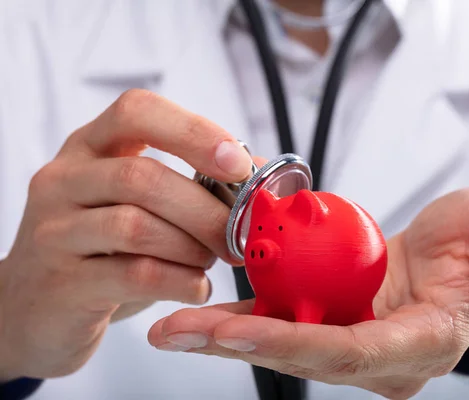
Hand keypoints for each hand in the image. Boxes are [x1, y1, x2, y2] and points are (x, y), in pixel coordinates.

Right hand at [0, 89, 251, 380]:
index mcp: (90, 147)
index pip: (137, 112)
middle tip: (237, 234)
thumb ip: (190, 183)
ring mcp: (55, 231)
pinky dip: (180, 281)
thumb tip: (258, 172)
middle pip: (143, 177)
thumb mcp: (138, 204)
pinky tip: (198, 288)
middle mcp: (64, 179)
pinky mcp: (62, 283)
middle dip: (205, 209)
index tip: (237, 164)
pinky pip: (134, 276)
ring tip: (212, 261)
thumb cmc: (103, 248)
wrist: (34, 307)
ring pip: (136, 226)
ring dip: (192, 246)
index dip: (194, 131)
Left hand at [147, 188, 468, 398]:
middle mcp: (380, 358)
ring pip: (283, 346)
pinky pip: (282, 325)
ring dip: (225, 338)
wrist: (456, 257)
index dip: (297, 344)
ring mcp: (353, 346)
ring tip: (168, 328)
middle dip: (240, 347)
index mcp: (421, 341)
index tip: (240, 332)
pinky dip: (239, 321)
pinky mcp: (332, 326)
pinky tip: (196, 314)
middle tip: (177, 332)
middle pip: (303, 357)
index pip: (354, 351)